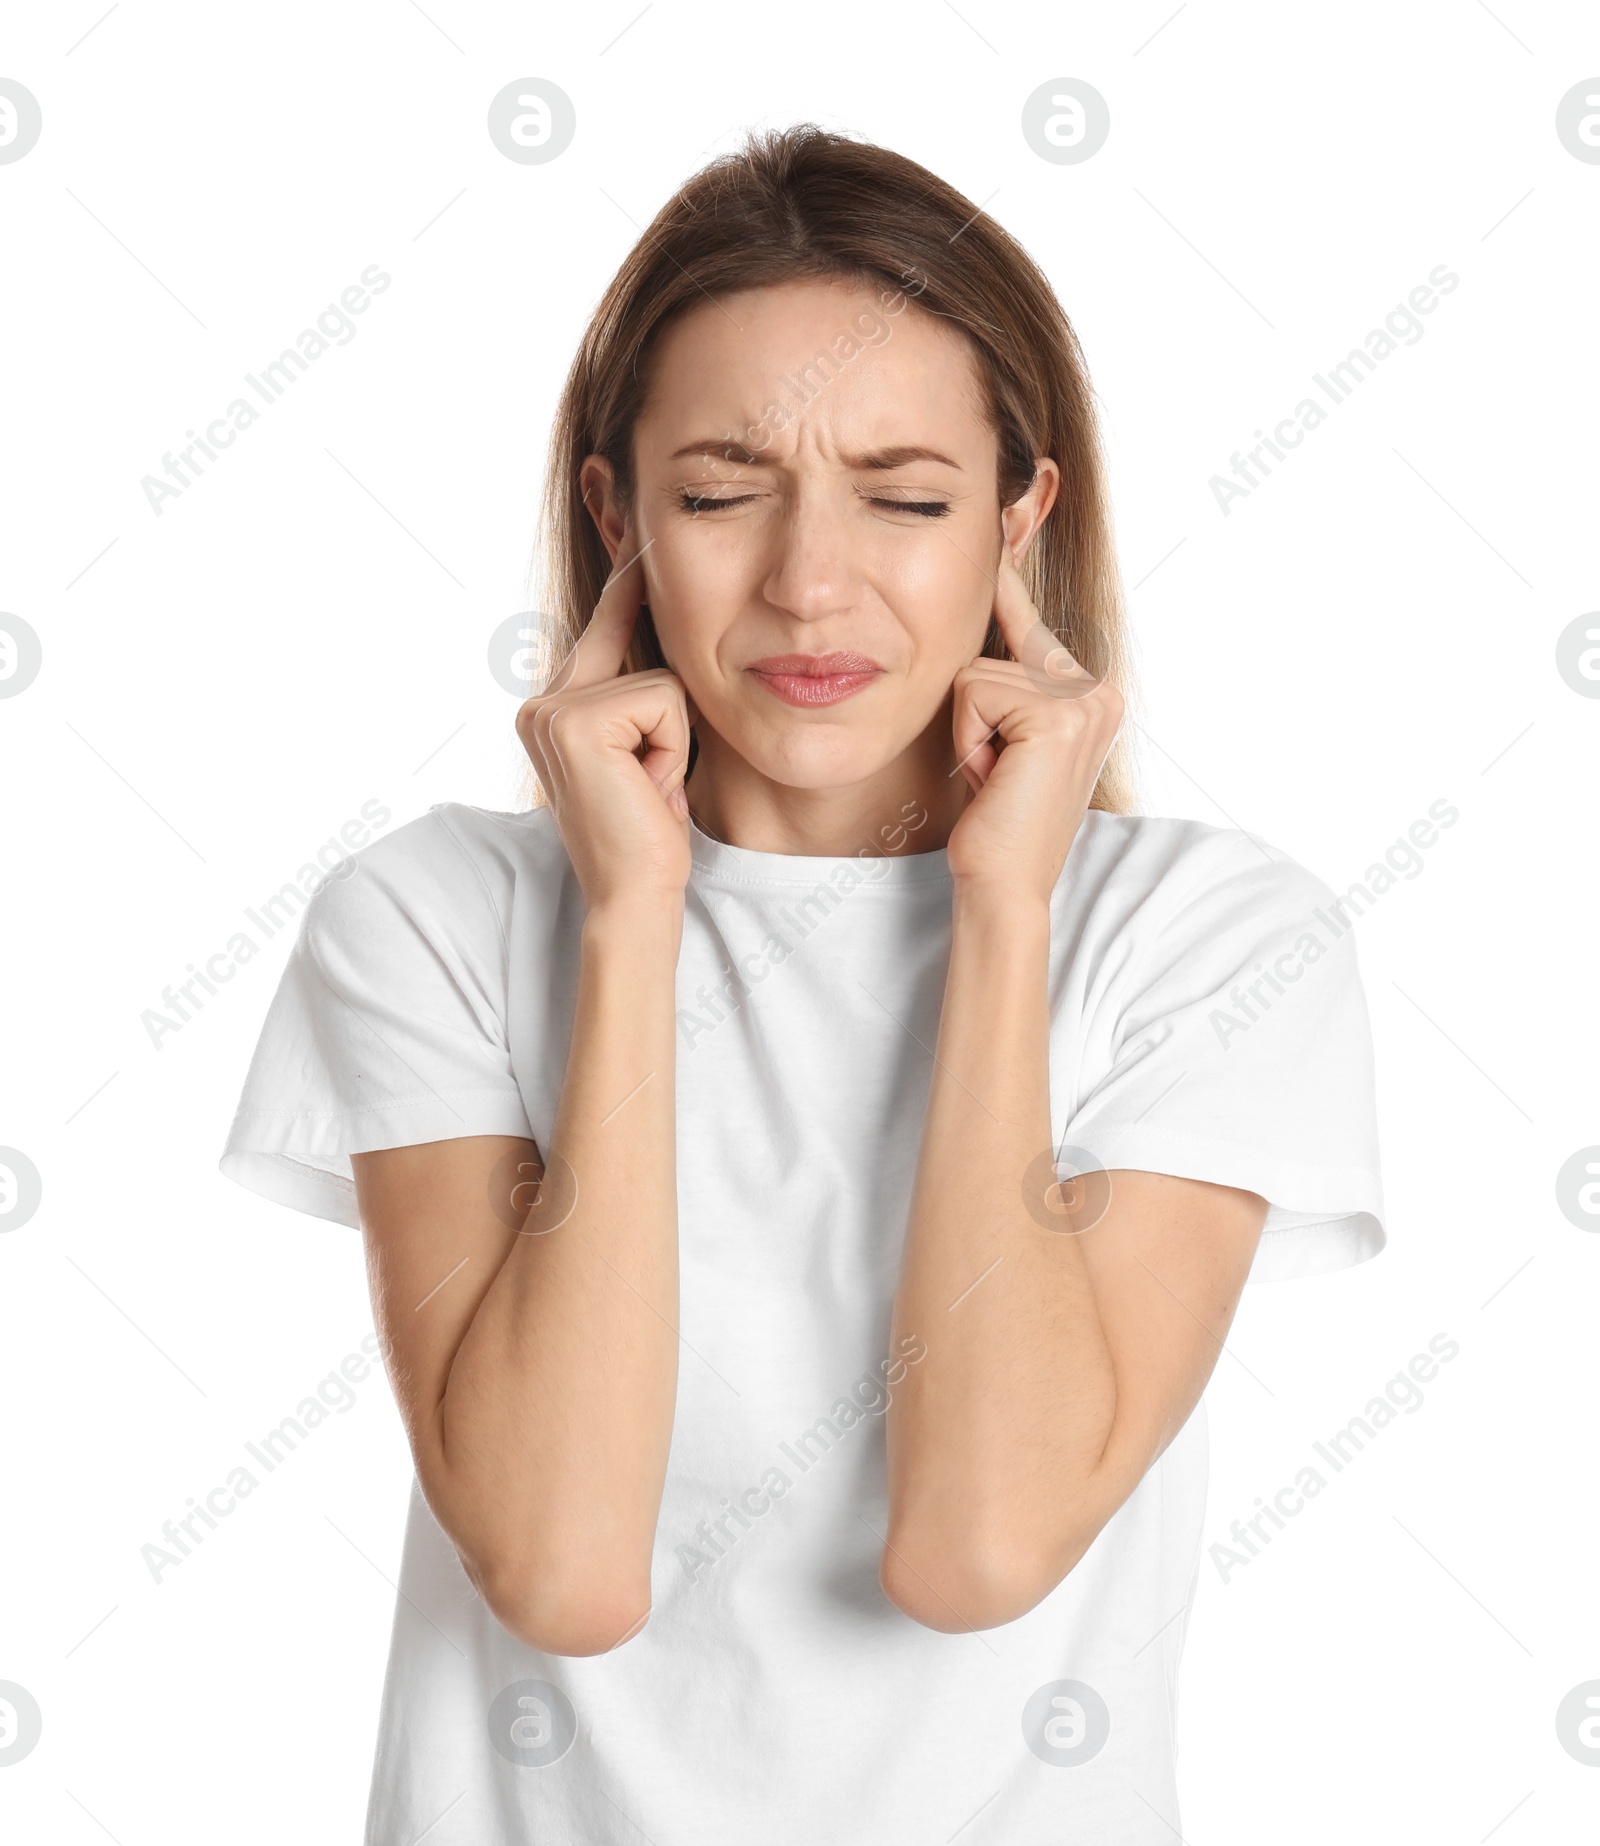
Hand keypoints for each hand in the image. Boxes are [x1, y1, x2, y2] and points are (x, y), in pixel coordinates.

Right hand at [517, 521, 694, 909]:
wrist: (633, 892)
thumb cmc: (649, 834)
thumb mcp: (648, 751)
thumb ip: (643, 697)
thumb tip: (671, 636)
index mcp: (553, 708)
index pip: (602, 627)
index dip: (627, 584)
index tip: (639, 532)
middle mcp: (541, 703)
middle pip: (634, 647)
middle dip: (664, 715)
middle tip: (647, 778)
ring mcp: (551, 709)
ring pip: (658, 681)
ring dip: (671, 741)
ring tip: (648, 789)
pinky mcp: (575, 720)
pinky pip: (661, 701)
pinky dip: (670, 749)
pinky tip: (646, 789)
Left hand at [944, 544, 1123, 901]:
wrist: (1004, 882)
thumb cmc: (995, 822)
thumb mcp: (1001, 739)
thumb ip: (1005, 682)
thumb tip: (987, 606)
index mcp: (1091, 694)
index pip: (1029, 623)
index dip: (1006, 580)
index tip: (1012, 503)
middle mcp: (1098, 690)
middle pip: (995, 648)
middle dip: (975, 711)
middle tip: (996, 772)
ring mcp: (1084, 699)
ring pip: (976, 672)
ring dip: (969, 732)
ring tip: (994, 779)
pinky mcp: (1057, 714)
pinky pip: (972, 691)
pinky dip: (968, 739)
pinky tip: (994, 778)